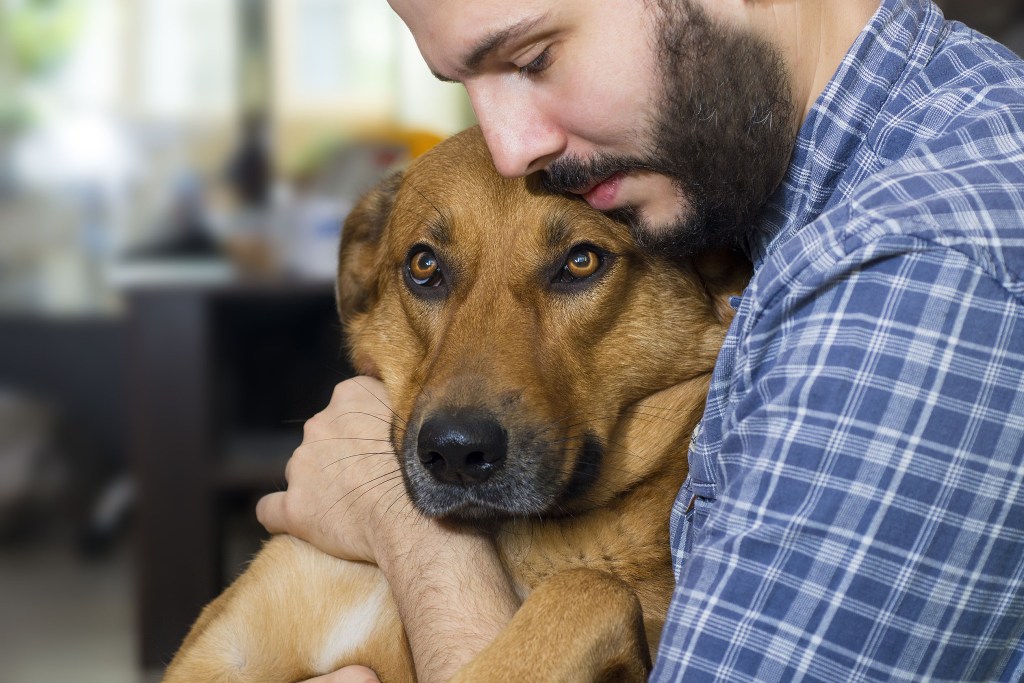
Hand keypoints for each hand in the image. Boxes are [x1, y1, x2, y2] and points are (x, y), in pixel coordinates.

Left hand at [258, 377, 519, 681]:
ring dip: (319, 484)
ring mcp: (301, 466)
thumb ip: (407, 401)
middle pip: (323, 435)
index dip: (366, 426)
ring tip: (350, 506)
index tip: (383, 446)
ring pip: (302, 470)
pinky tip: (299, 522)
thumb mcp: (427, 416)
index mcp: (351, 396)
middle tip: (371, 478)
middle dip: (340, 454)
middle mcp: (320, 423)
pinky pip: (271, 509)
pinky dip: (283, 514)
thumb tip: (409, 392)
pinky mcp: (294, 508)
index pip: (350, 403)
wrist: (421, 521)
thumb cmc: (434, 469)